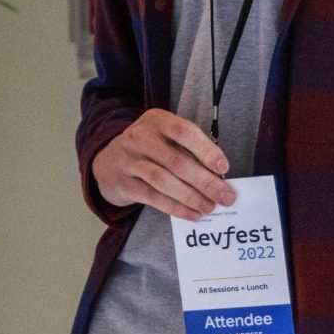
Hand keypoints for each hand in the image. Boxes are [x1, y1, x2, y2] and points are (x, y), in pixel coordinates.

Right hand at [90, 109, 237, 220]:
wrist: (108, 161)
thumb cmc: (149, 149)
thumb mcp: (164, 137)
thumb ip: (188, 150)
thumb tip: (219, 176)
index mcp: (156, 120)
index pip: (183, 132)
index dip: (205, 150)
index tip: (224, 168)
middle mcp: (140, 137)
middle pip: (176, 161)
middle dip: (205, 181)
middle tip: (226, 196)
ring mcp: (129, 160)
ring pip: (164, 180)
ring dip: (191, 196)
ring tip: (210, 207)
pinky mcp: (124, 184)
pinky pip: (153, 197)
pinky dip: (176, 208)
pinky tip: (192, 214)